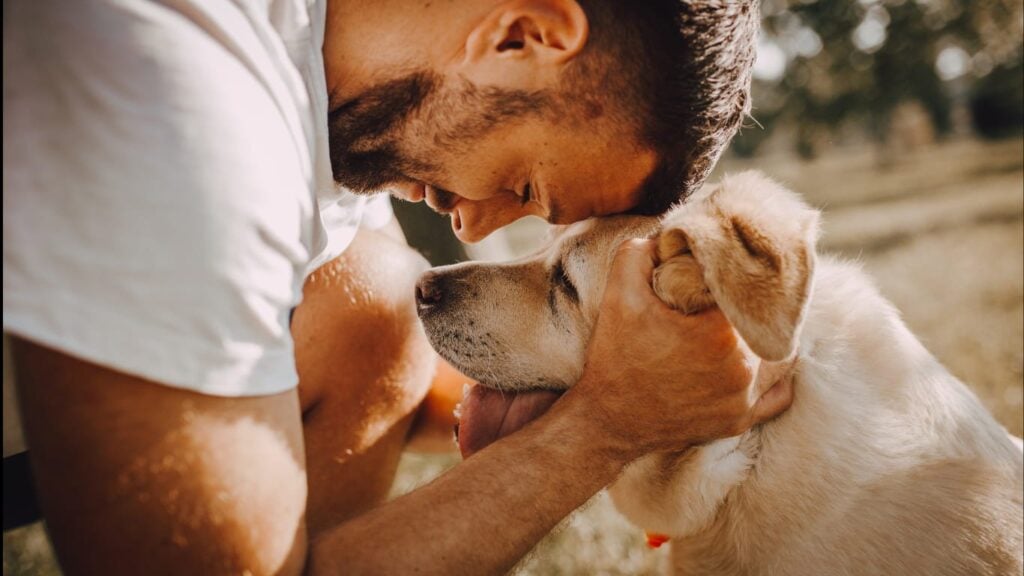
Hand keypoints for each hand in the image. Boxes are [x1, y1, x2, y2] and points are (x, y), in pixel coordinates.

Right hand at [572, 239, 792, 459]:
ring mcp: (744, 399)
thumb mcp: (619, 295)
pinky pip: (778, 394)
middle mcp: (742, 369)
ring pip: (780, 356)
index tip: (725, 273)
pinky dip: (774, 376)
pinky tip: (758, 359)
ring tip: (747, 324)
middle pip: (768, 322)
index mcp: (720, 333)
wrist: (607, 421)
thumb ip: (641, 252)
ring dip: (767, 337)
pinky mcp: (740, 421)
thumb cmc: (615, 358)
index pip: (750, 290)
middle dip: (752, 307)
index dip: (739, 277)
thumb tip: (668, 237)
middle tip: (734, 297)